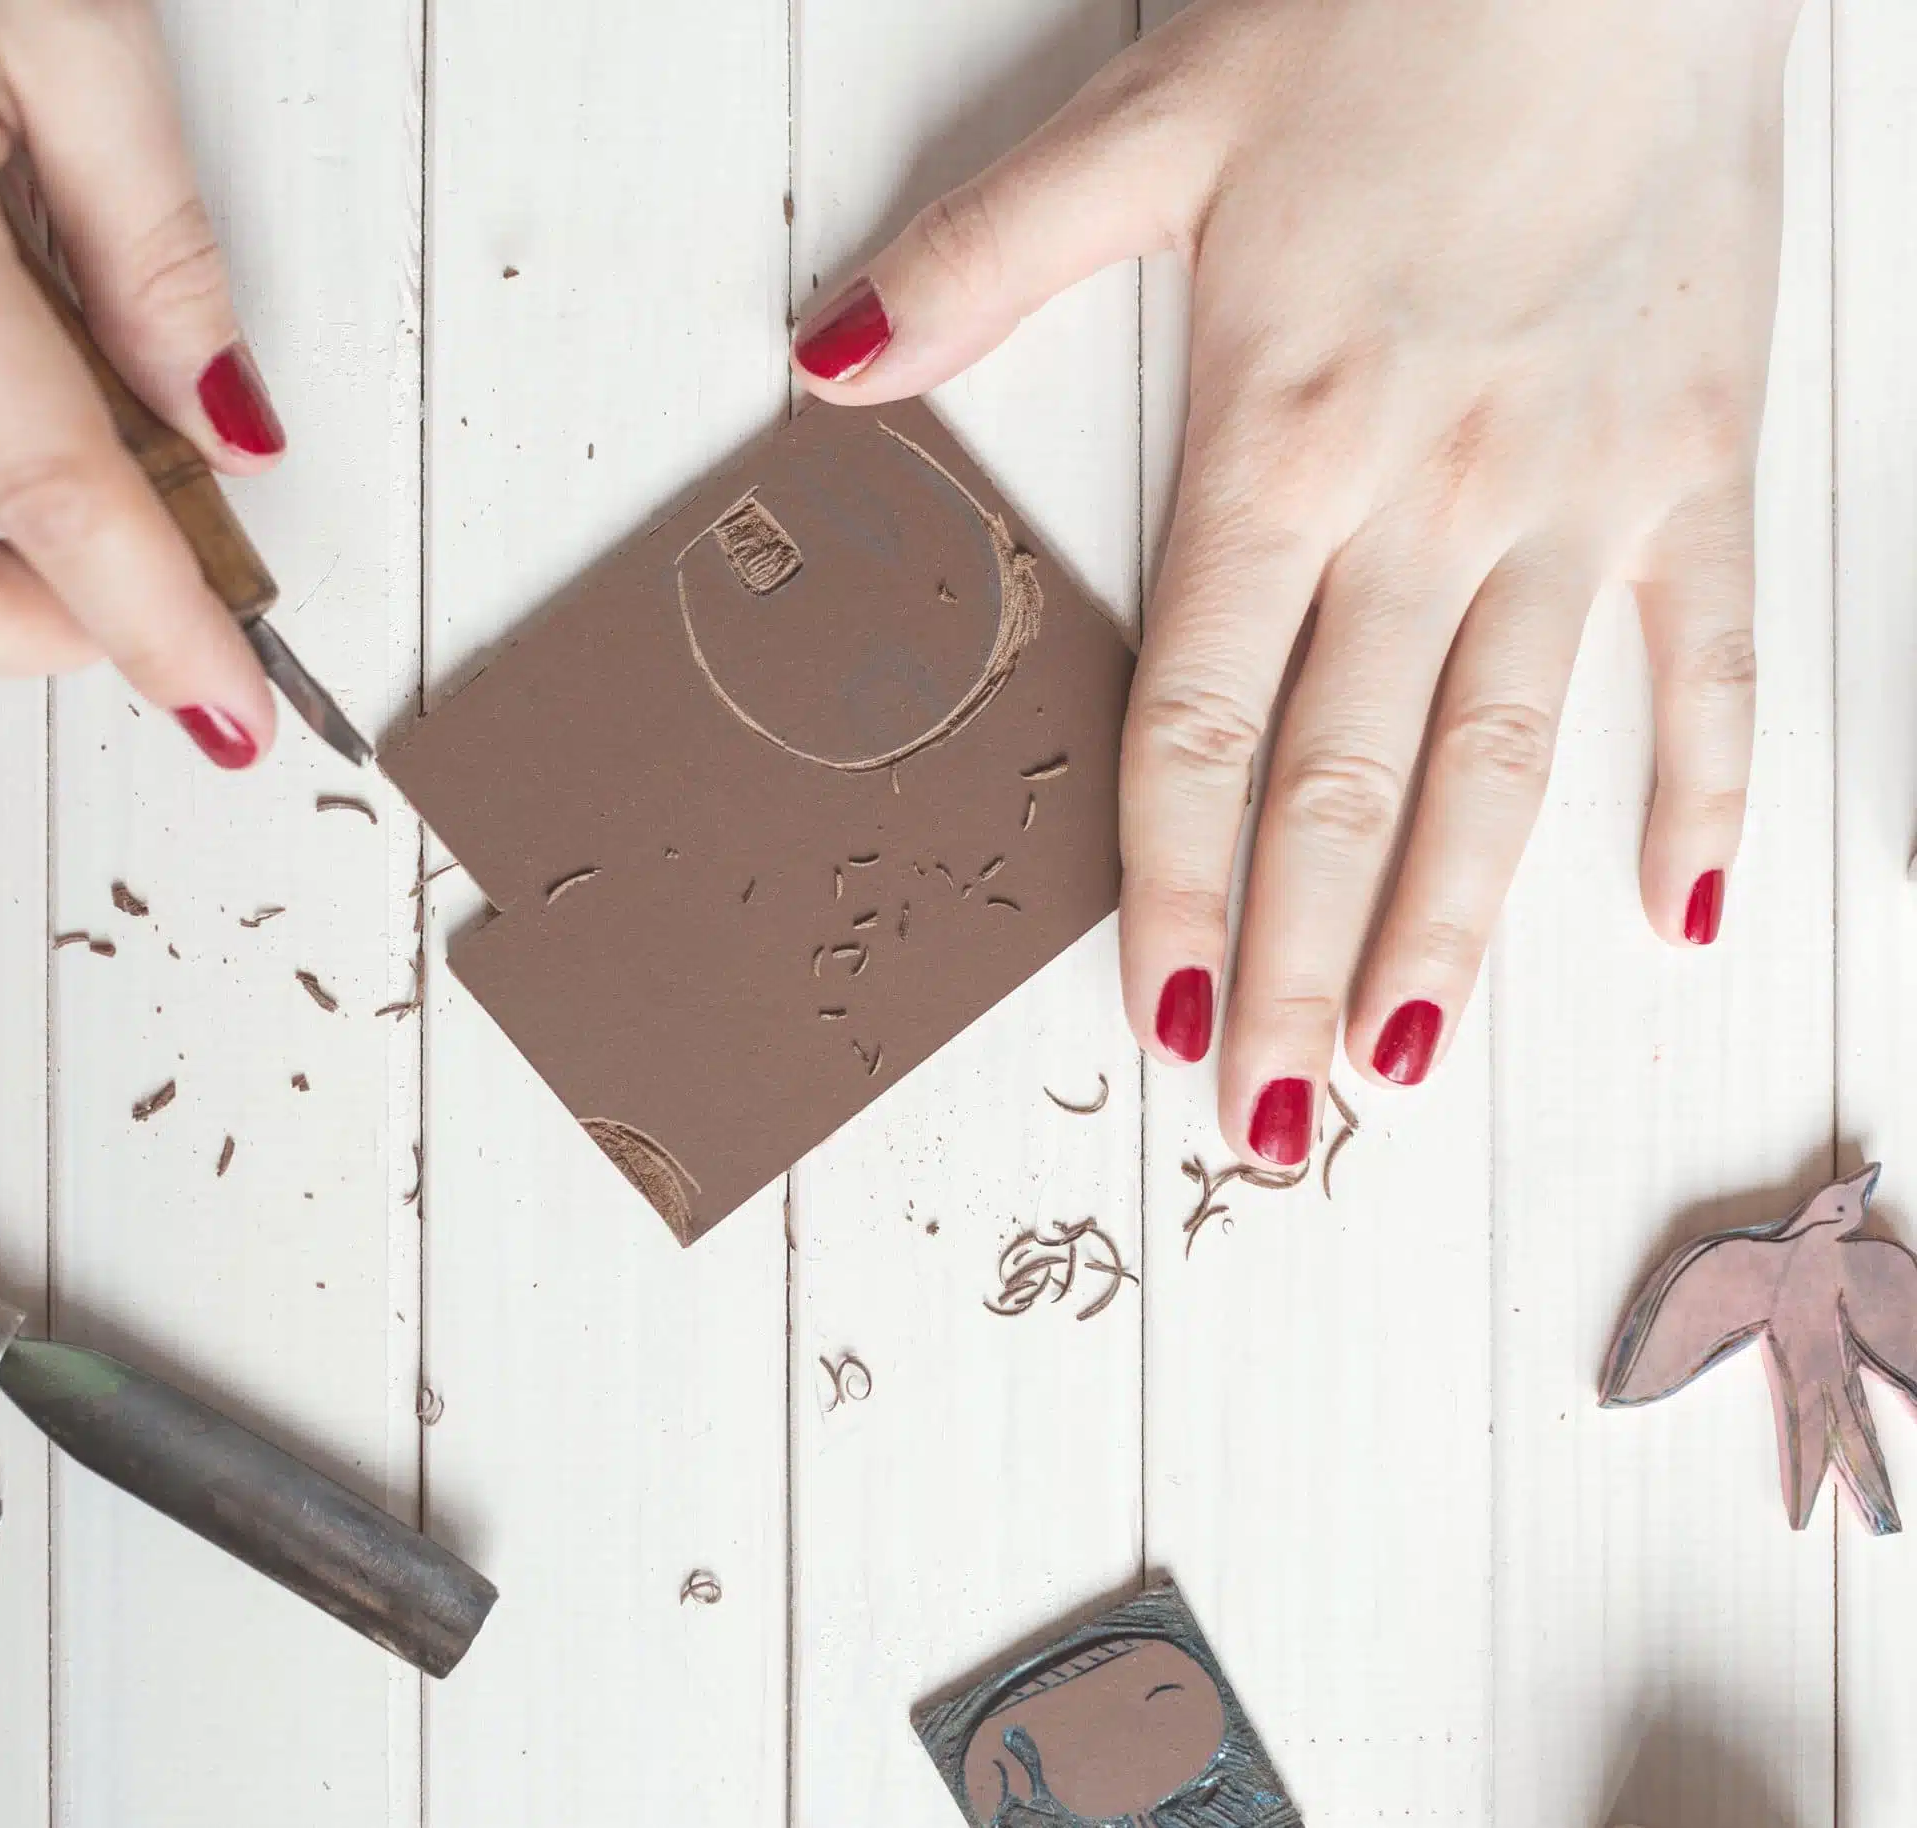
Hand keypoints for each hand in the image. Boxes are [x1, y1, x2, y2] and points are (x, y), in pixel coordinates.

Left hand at [792, 0, 1798, 1163]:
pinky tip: (1671, 911)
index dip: (1175, 888)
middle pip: (1342, 783)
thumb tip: (828, 369)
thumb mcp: (1152, 118)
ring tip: (1407, 1072)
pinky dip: (1705, 782)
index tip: (1163, 1024)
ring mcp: (1579, 490)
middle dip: (1298, 970)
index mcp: (1279, 435)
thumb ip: (988, 263)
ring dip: (1452, 930)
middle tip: (1273, 1127)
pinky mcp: (1701, 453)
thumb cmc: (1387, 10)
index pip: (1199, 719)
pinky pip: (1712, 652)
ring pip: (1506, 757)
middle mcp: (1428, 496)